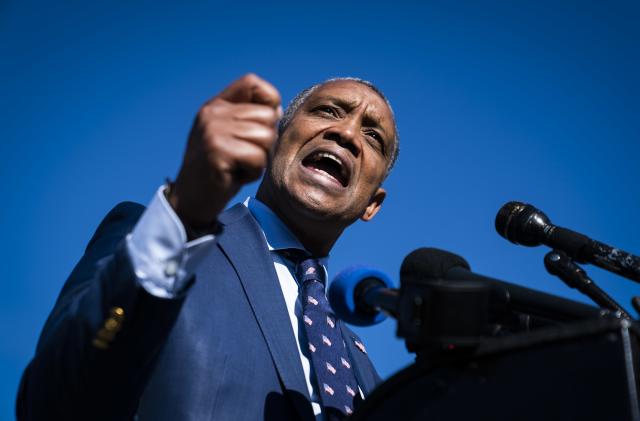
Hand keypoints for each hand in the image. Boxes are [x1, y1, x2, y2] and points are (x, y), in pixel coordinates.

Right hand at [168, 74, 281, 230]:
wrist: (190, 200)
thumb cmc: (218, 170)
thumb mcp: (230, 137)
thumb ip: (249, 120)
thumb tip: (276, 109)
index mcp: (215, 106)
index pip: (252, 83)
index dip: (268, 101)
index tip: (263, 125)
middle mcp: (212, 114)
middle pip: (268, 116)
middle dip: (266, 142)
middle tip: (246, 156)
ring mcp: (213, 132)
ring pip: (266, 137)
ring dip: (260, 159)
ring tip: (239, 166)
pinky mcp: (217, 152)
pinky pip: (258, 158)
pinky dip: (253, 172)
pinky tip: (235, 176)